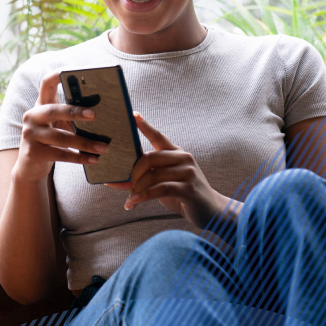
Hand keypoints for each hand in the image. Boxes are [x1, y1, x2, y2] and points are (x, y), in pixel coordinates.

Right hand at [12, 72, 110, 183]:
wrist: (30, 166)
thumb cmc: (51, 141)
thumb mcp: (60, 125)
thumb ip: (73, 117)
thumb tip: (103, 114)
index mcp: (41, 105)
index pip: (47, 84)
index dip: (56, 76)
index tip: (71, 71)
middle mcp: (32, 116)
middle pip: (53, 110)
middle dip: (75, 112)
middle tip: (95, 115)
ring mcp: (30, 134)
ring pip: (60, 137)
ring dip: (84, 142)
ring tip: (104, 147)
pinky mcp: (32, 152)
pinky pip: (60, 154)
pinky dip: (79, 158)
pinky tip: (93, 159)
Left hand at [106, 112, 221, 228]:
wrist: (211, 210)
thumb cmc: (182, 194)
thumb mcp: (162, 183)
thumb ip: (141, 179)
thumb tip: (113, 181)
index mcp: (176, 153)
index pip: (158, 136)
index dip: (144, 126)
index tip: (133, 115)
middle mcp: (183, 158)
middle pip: (149, 158)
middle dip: (133, 173)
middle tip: (128, 185)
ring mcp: (187, 173)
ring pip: (152, 176)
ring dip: (137, 189)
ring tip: (131, 198)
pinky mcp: (188, 189)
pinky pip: (159, 189)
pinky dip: (143, 197)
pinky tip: (133, 203)